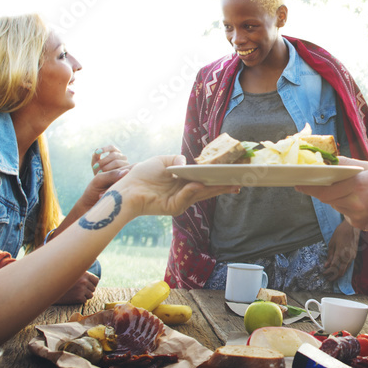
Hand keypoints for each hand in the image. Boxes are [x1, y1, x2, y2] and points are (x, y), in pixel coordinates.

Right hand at [54, 271, 98, 304]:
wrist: (51, 289)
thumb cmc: (62, 279)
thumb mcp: (73, 270)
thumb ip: (83, 268)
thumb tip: (94, 257)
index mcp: (84, 274)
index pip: (96, 280)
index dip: (92, 283)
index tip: (87, 285)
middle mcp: (84, 281)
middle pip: (93, 289)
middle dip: (87, 290)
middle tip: (78, 289)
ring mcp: (82, 290)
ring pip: (90, 295)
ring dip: (84, 295)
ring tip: (76, 293)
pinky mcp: (78, 298)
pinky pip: (85, 300)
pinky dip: (80, 300)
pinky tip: (73, 296)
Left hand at [92, 145, 128, 175]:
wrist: (104, 185)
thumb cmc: (100, 173)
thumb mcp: (95, 165)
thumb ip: (95, 157)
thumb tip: (96, 150)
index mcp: (115, 152)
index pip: (111, 147)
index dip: (105, 149)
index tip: (97, 153)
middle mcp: (122, 157)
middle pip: (114, 155)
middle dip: (103, 161)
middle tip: (95, 167)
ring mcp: (126, 164)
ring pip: (117, 162)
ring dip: (107, 167)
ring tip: (100, 172)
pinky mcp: (128, 171)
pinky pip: (120, 169)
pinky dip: (112, 172)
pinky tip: (106, 175)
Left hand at [117, 154, 239, 216]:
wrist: (128, 188)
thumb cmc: (143, 174)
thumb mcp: (163, 161)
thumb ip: (177, 160)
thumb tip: (188, 163)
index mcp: (184, 181)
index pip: (205, 180)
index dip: (218, 177)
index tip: (232, 174)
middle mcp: (185, 192)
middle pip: (208, 189)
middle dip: (224, 186)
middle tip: (240, 182)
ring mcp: (180, 201)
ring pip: (201, 195)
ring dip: (214, 189)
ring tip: (228, 183)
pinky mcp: (173, 207)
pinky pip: (186, 198)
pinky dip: (192, 191)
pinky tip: (198, 185)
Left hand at [296, 157, 367, 230]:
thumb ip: (346, 164)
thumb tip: (328, 160)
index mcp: (357, 185)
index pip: (325, 189)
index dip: (309, 187)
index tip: (298, 184)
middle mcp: (355, 203)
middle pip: (327, 199)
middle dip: (322, 191)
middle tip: (318, 184)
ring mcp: (357, 216)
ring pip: (335, 206)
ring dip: (336, 198)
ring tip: (350, 191)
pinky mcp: (358, 225)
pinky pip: (344, 214)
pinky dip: (346, 206)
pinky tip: (360, 202)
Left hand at [324, 220, 358, 280]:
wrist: (352, 227)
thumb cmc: (340, 233)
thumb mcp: (332, 243)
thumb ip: (329, 255)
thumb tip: (326, 265)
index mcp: (340, 254)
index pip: (333, 267)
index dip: (327, 272)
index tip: (323, 274)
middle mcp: (347, 257)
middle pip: (341, 272)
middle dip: (334, 277)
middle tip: (328, 279)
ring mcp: (352, 257)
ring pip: (346, 270)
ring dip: (339, 274)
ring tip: (333, 276)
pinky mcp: (354, 255)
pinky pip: (349, 265)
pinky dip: (344, 269)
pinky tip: (339, 269)